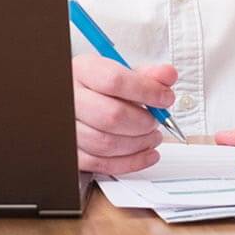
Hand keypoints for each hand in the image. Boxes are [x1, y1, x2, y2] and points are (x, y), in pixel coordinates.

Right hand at [71, 52, 177, 174]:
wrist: (73, 97)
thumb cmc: (96, 84)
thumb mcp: (119, 71)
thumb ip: (145, 75)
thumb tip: (167, 76)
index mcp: (82, 71)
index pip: (115, 81)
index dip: (146, 91)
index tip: (165, 98)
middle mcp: (70, 98)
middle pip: (111, 116)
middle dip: (143, 122)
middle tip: (156, 121)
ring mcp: (67, 127)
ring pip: (106, 143)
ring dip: (139, 144)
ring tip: (152, 136)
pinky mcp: (72, 152)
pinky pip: (101, 164)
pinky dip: (131, 162)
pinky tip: (146, 153)